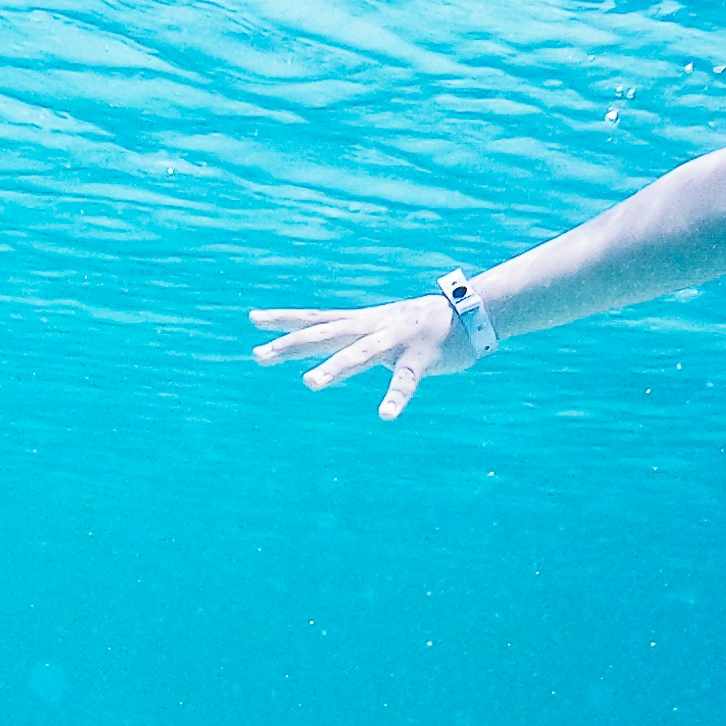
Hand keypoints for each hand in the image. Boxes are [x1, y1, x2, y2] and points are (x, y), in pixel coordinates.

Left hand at [249, 292, 476, 419]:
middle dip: (291, 345)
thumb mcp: (384, 327)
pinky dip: (396, 397)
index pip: (317, 318)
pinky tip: (385, 416)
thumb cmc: (426, 323)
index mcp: (363, 321)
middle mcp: (373, 327)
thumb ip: (359, 338)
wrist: (472, 310)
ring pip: (360, 354)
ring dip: (335, 368)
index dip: (285, 319)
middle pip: (325, 334)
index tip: (253, 319)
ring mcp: (396, 340)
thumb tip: (333, 348)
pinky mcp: (422, 357)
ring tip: (310, 383)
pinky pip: (407, 381)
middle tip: (259, 356)